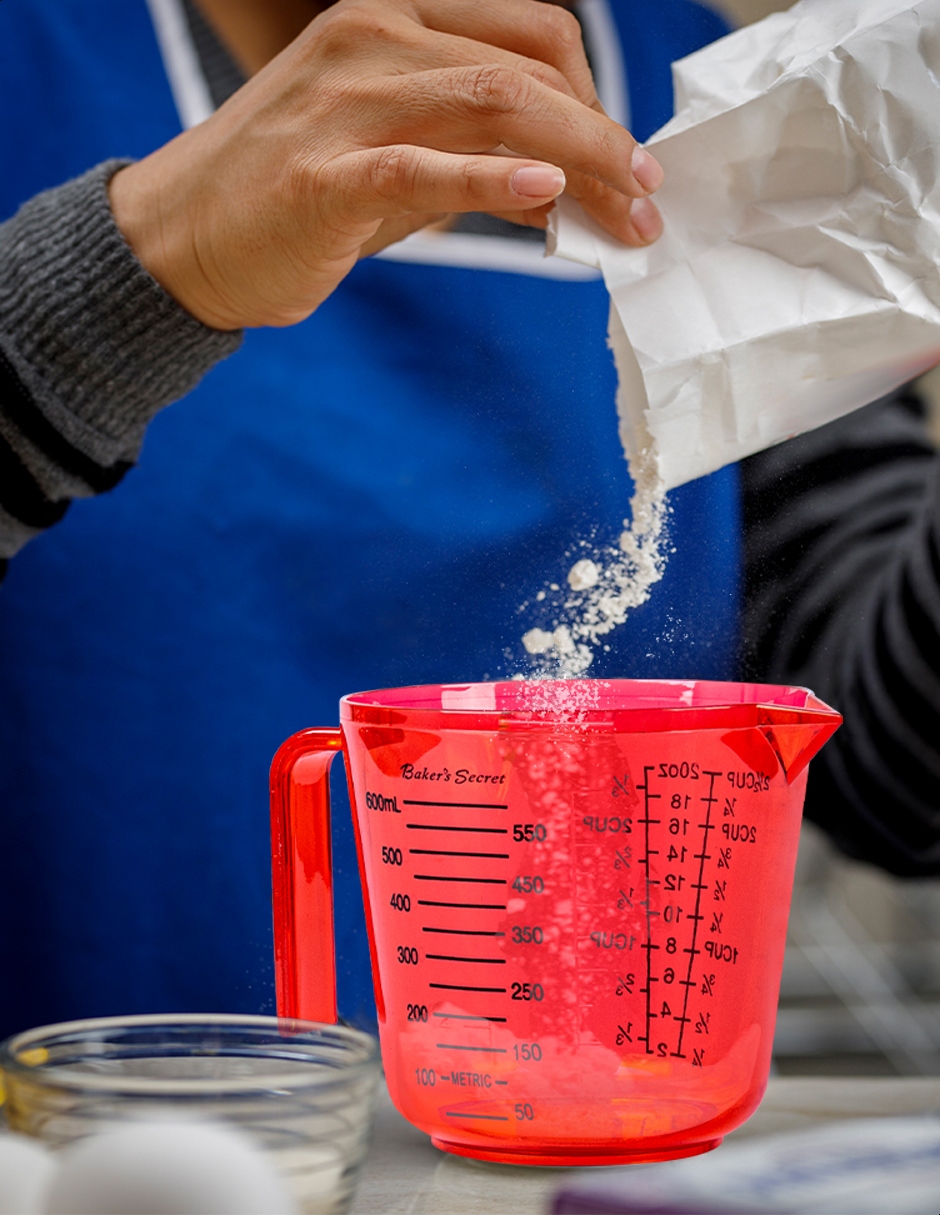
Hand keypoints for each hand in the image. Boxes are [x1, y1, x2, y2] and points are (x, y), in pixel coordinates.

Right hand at [110, 0, 663, 329]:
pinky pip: (422, 165)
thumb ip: (471, 155)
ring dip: (577, 159)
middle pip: (526, 66)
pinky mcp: (321, 175)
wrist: (182, 237)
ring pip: (492, 103)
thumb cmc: (291, 198)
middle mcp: (370, 41)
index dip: (596, 98)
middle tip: (644, 201)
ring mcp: (343, 103)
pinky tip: (545, 194)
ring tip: (623, 213)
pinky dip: (491, 177)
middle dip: (604, 136)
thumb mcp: (393, 157)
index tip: (630, 164)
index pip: (528, 36)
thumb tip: (561, 183)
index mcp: (390, 22)